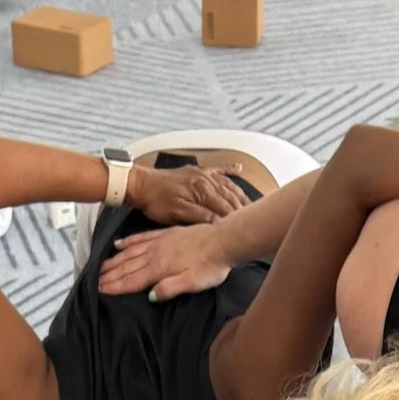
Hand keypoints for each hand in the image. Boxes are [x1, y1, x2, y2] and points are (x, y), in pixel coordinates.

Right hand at [98, 222, 239, 300]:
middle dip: (110, 275)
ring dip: (115, 261)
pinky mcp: (166, 234)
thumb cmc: (210, 266)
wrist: (223, 240)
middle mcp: (156, 254)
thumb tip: (151, 295)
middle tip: (95, 282)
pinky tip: (119, 244)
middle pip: (128, 266)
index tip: (101, 291)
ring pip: (131, 252)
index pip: (133, 280)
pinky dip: (128, 242)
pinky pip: (142, 237)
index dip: (116, 286)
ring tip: (101, 267)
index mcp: (160, 268)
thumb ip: (171, 288)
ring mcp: (160, 242)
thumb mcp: (193, 283)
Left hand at [121, 161, 252, 228]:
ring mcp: (203, 175)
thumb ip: (199, 217)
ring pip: (228, 184)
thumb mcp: (177, 214)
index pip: (226, 209)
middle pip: (231, 197)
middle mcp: (206, 181)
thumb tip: (219, 222)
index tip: (246, 230)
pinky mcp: (198, 171)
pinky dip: (230, 169)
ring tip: (253, 204)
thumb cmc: (156, 201)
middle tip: (257, 219)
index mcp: (202, 192)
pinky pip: (218, 169)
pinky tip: (240, 169)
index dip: (236, 221)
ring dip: (241, 194)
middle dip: (244, 208)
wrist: (142, 184)